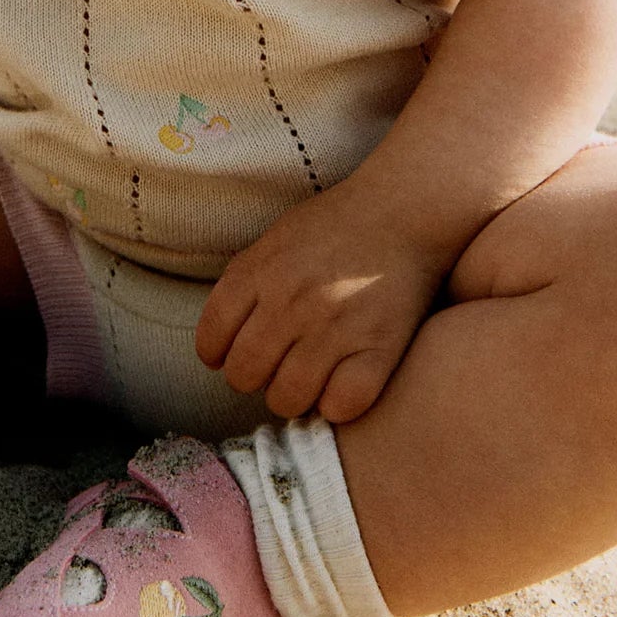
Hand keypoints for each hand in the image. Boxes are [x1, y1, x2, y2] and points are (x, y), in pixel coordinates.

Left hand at [194, 178, 454, 423]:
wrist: (405, 209)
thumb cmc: (336, 225)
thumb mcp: (276, 238)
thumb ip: (246, 282)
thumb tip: (218, 343)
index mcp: (262, 271)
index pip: (211, 341)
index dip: (219, 355)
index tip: (235, 353)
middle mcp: (292, 300)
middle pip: (243, 375)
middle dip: (255, 376)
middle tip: (277, 365)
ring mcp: (336, 326)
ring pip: (287, 399)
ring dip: (294, 396)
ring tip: (309, 377)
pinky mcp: (379, 347)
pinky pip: (341, 406)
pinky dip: (338, 405)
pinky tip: (342, 383)